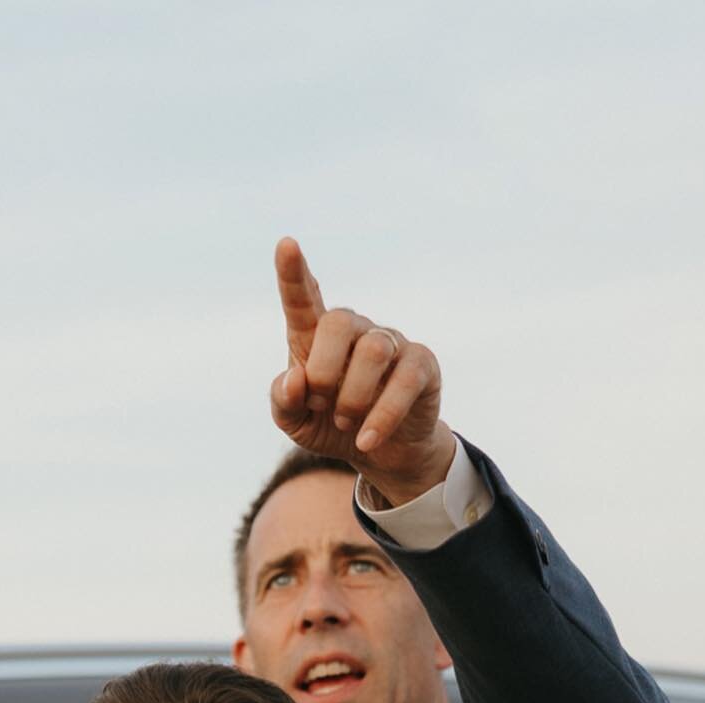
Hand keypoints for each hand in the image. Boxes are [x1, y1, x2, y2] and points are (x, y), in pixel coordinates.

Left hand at [269, 237, 455, 506]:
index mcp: (316, 336)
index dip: (293, 274)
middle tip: (321, 403)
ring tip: (344, 422)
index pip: (304, 298)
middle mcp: (355, 330)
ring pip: (373, 351)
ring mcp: (390, 342)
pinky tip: (367, 441)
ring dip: (352, 398)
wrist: (379, 454)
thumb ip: (283, 400)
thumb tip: (295, 379)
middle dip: (324, 371)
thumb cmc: (331, 427)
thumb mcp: (296, 422)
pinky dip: (381, 417)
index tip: (285, 245)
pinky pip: (404, 382)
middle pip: (338, 322)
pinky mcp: (421, 364)